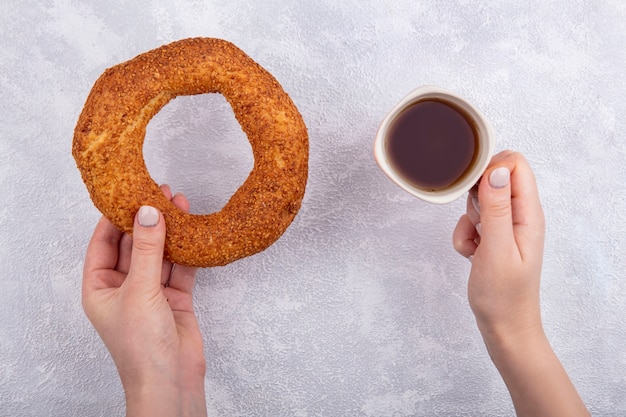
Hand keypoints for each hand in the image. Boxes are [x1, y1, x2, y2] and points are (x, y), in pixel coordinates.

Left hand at [82, 185, 206, 416]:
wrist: (171, 380)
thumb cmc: (141, 345)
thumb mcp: (139, 290)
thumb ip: (147, 249)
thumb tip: (149, 211)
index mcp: (99, 288)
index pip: (102, 243)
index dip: (114, 217)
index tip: (129, 192)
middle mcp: (123, 288)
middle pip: (134, 245)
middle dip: (146, 220)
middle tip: (161, 192)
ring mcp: (151, 292)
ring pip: (159, 254)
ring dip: (169, 232)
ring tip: (180, 203)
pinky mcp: (175, 298)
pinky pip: (180, 268)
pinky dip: (187, 251)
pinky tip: (193, 231)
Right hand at [453, 150, 544, 337]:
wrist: (503, 326)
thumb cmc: (504, 295)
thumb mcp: (497, 248)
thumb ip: (497, 207)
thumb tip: (496, 169)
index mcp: (528, 214)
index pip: (514, 164)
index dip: (490, 169)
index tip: (474, 193)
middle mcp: (521, 215)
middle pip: (494, 178)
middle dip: (474, 197)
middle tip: (477, 225)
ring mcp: (507, 226)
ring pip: (479, 200)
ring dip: (468, 219)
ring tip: (476, 245)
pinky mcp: (493, 237)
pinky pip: (471, 221)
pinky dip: (464, 235)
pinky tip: (471, 254)